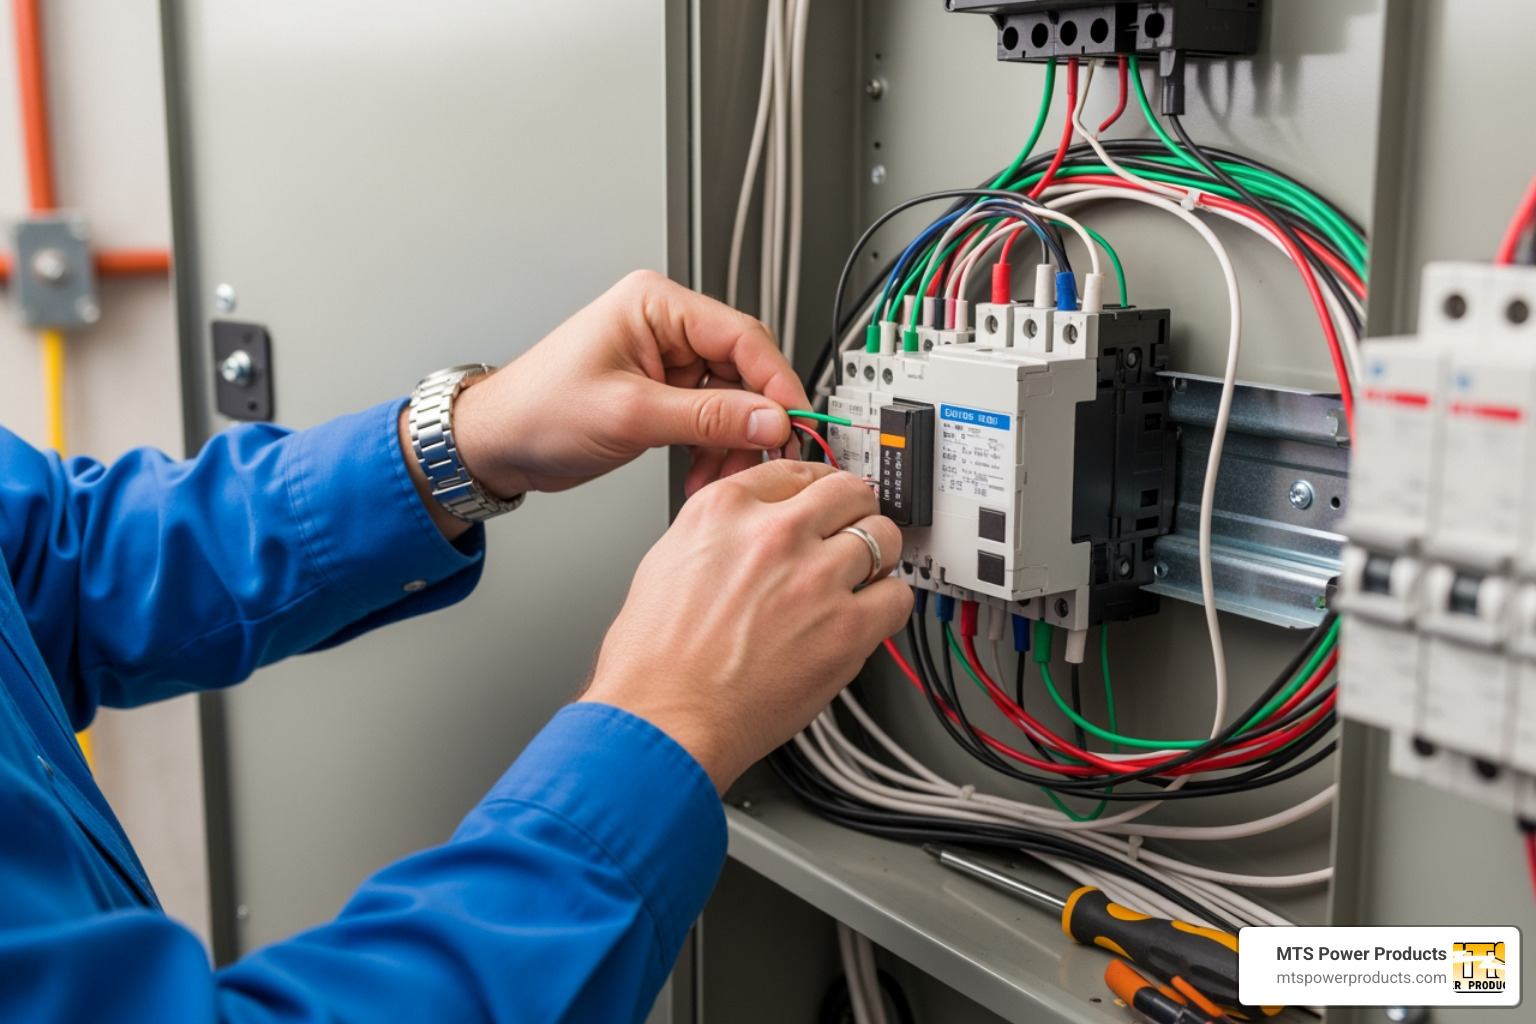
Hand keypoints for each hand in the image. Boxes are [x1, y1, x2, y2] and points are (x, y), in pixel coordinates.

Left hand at [455, 270, 806, 496]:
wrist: (496, 443)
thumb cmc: (537, 410)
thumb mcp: (630, 416)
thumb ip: (708, 417)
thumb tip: (769, 418)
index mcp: (656, 305)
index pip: (743, 336)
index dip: (776, 381)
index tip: (796, 421)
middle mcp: (666, 326)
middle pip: (744, 369)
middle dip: (753, 420)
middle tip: (764, 457)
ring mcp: (665, 360)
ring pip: (731, 400)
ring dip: (731, 443)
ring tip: (717, 476)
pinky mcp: (662, 392)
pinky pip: (710, 418)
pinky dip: (712, 449)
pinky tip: (702, 475)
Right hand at [580, 460, 912, 791]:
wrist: (664, 718)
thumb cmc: (655, 657)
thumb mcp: (669, 558)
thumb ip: (723, 531)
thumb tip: (758, 527)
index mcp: (725, 510)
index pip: (795, 470)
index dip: (817, 486)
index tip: (824, 500)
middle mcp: (774, 534)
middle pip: (848, 492)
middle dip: (854, 510)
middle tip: (853, 528)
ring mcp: (815, 579)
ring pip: (883, 537)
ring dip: (878, 555)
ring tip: (864, 573)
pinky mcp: (846, 628)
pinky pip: (897, 596)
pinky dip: (889, 602)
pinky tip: (869, 614)